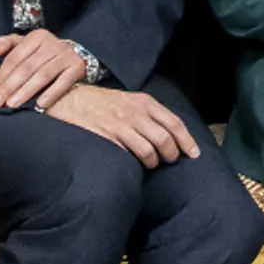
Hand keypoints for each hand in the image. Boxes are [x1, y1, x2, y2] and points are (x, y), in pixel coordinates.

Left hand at [0, 27, 91, 110]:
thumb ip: (7, 44)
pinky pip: (63, 82)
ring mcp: (66, 55)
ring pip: (43, 75)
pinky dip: (51, 94)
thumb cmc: (43, 54)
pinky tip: (40, 105)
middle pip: (27, 67)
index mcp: (36, 37)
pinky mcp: (77, 67)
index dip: (1, 76)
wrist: (75, 56)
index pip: (14, 58)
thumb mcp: (26, 44)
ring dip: (26, 91)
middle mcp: (53, 43)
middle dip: (10, 86)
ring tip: (13, 104)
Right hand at [48, 84, 202, 166]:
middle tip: (171, 161)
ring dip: (154, 162)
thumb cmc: (101, 102)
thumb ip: (147, 113)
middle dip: (172, 154)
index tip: (194, 154)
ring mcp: (120, 125)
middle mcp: (135, 112)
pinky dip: (135, 162)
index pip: (174, 123)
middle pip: (165, 139)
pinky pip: (128, 154)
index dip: (187, 141)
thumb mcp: (128, 100)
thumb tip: (168, 133)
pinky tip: (134, 164)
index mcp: (144, 102)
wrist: (68, 99)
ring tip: (152, 165)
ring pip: (149, 150)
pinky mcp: (106, 136)